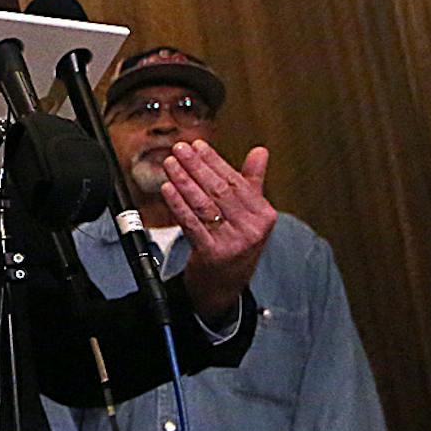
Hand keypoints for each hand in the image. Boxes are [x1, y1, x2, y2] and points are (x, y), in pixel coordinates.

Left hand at [161, 141, 275, 322]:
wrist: (225, 284)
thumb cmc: (236, 243)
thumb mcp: (251, 214)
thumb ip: (253, 182)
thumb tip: (261, 151)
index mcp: (263, 214)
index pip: (237, 181)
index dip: (214, 161)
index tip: (197, 145)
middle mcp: (251, 228)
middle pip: (220, 191)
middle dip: (196, 167)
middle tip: (179, 149)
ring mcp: (233, 241)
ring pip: (204, 205)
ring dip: (184, 182)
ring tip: (170, 164)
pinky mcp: (212, 253)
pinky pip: (192, 223)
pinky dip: (178, 204)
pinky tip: (167, 189)